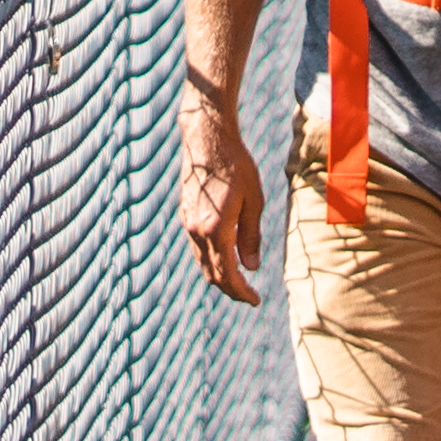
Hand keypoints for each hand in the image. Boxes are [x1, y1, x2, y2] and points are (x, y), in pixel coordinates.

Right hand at [180, 117, 266, 304]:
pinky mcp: (185, 215)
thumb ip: (251, 237)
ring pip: (202, 263)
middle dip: (231, 289)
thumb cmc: (237, 167)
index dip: (242, 292)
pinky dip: (211, 261)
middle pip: (212, 274)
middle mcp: (197, 231)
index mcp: (215, 230)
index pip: (228, 274)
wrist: (208, 140)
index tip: (255, 301)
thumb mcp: (254, 202)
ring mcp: (188, 224)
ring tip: (239, 281)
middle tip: (249, 296)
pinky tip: (224, 258)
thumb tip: (252, 267)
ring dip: (219, 277)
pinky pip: (197, 249)